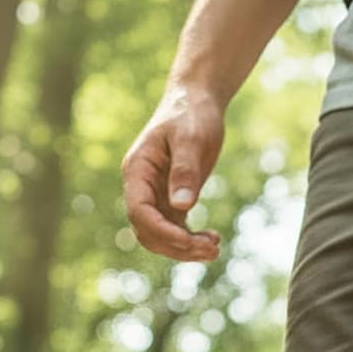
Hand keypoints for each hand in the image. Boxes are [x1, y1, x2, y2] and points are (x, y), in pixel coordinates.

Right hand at [122, 86, 224, 260]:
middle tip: (211, 249)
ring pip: (161, 237)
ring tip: (215, 248)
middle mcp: (141, 187)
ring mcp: (155, 196)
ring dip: (185, 249)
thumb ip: (185, 171)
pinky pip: (175, 231)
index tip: (190, 241)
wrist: (196, 102)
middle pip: (148, 232)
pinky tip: (212, 240)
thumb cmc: (192, 115)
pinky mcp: (171, 200)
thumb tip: (182, 206)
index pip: (139, 213)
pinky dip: (191, 241)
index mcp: (137, 171)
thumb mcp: (191, 139)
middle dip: (177, 246)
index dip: (162, 232)